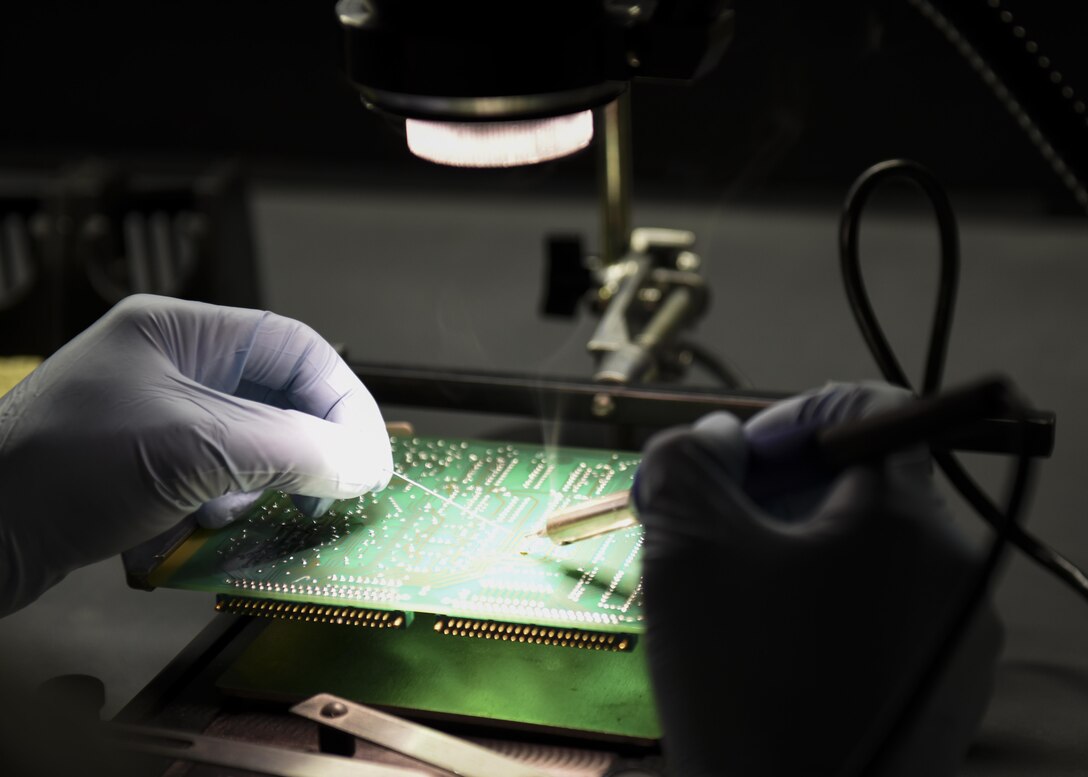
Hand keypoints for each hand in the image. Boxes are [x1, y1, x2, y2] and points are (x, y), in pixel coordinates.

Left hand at [0, 294, 391, 614]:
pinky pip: (213, 479)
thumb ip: (291, 449)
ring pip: (250, 445)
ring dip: (255, 485)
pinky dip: (217, 508)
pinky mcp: (140, 468)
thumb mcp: (193, 448)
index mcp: (180, 333)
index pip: (294, 348)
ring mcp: (154, 418)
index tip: (368, 458)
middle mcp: (171, 367)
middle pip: (276, 397)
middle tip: (326, 495)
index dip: (341, 400)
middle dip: (303, 448)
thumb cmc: (65, 469)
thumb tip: (366, 463)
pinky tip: (189, 530)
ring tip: (229, 513)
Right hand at [635, 382, 1000, 776]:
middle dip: (774, 494)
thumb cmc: (743, 686)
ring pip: (866, 554)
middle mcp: (952, 570)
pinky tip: (768, 656)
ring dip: (792, 554)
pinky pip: (881, 616)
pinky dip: (822, 610)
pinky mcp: (945, 694)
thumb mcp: (687, 550)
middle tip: (709, 536)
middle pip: (862, 484)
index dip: (787, 418)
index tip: (732, 467)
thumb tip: (717, 441)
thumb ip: (688, 462)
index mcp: (903, 519)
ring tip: (729, 603)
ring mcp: (958, 639)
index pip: (864, 410)